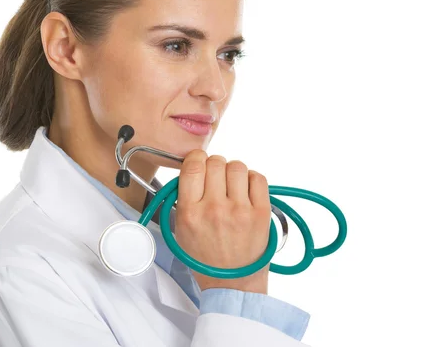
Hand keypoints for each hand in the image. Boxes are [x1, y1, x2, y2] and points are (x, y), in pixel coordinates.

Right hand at [174, 150, 271, 293]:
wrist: (232, 283)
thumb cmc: (206, 257)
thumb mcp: (180, 229)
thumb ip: (182, 197)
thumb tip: (192, 168)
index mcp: (190, 213)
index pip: (193, 166)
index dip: (196, 158)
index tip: (198, 162)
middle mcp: (215, 209)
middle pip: (216, 162)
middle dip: (215, 166)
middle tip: (216, 179)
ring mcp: (240, 210)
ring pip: (237, 166)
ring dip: (233, 172)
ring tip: (232, 186)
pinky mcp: (261, 213)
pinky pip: (258, 178)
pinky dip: (251, 179)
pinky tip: (245, 191)